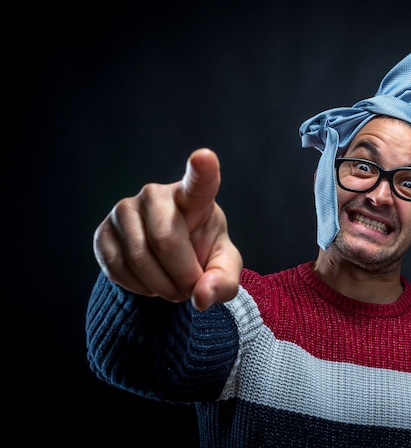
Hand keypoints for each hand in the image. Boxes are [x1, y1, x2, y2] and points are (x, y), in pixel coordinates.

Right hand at [93, 148, 242, 310]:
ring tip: (173, 288)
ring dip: (161, 287)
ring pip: (139, 257)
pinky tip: (150, 284)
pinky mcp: (102, 231)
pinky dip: (138, 288)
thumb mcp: (223, 268)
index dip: (202, 169)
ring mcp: (125, 209)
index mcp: (195, 197)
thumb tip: (201, 296)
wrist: (169, 261)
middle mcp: (156, 194)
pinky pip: (116, 267)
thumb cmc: (201, 253)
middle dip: (181, 276)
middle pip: (166, 239)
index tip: (205, 157)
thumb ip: (223, 282)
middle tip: (189, 288)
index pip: (199, 181)